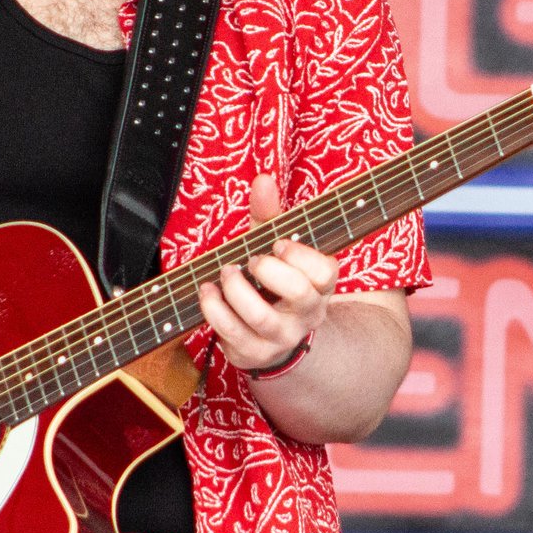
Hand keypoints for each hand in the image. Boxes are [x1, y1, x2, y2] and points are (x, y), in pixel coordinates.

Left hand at [200, 172, 336, 371]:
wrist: (271, 336)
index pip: (325, 270)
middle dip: (267, 269)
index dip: (300, 254)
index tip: (278, 244)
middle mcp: (307, 314)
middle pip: (298, 292)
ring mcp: (282, 337)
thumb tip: (262, 179)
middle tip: (251, 260)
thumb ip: (271, 214)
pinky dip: (213, 307)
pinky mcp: (254, 353)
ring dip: (235, 288)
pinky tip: (207, 290)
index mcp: (321, 286)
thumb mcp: (275, 247)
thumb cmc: (274, 281)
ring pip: (260, 316)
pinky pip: (231, 331)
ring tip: (225, 272)